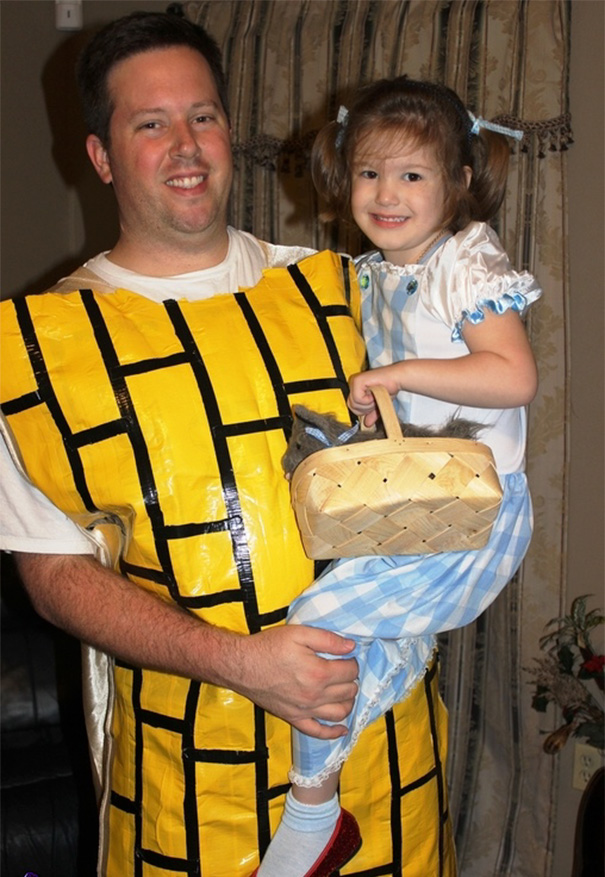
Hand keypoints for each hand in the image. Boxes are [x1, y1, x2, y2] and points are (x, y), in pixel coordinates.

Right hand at [229, 625, 358, 737]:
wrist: (241, 665)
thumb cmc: (269, 647)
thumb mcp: (299, 634)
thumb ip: (328, 639)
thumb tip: (351, 647)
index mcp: (318, 673)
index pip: (350, 671)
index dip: (352, 662)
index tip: (346, 657)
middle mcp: (315, 696)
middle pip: (349, 692)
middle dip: (351, 680)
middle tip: (343, 670)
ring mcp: (305, 710)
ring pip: (340, 713)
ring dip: (348, 702)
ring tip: (343, 690)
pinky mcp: (294, 719)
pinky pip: (319, 732)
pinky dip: (334, 732)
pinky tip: (342, 728)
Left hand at [348, 367, 401, 426]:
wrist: (397, 379)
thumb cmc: (389, 388)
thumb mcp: (378, 404)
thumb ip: (371, 414)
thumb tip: (367, 424)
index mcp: (355, 389)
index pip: (352, 406)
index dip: (364, 410)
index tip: (374, 404)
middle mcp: (353, 384)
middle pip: (352, 406)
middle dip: (365, 408)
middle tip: (375, 401)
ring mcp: (354, 382)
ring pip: (355, 403)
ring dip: (368, 404)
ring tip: (376, 396)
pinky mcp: (357, 381)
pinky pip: (358, 399)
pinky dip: (368, 399)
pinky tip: (375, 392)